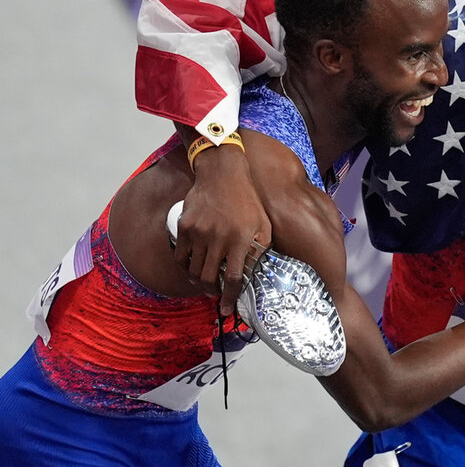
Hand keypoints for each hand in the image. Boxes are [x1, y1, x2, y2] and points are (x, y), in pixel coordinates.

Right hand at [175, 144, 271, 313]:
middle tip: (215, 295)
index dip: (230, 297)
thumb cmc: (247, 199)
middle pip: (209, 278)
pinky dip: (184, 267)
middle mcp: (218, 238)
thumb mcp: (263, 223)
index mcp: (241, 239)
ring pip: (192, 270)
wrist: (222, 173)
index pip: (233, 277)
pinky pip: (180, 256)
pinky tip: (192, 269)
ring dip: (197, 283)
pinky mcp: (184, 226)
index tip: (228, 310)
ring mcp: (198, 232)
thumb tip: (257, 273)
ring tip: (204, 284)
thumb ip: (261, 249)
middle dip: (212, 293)